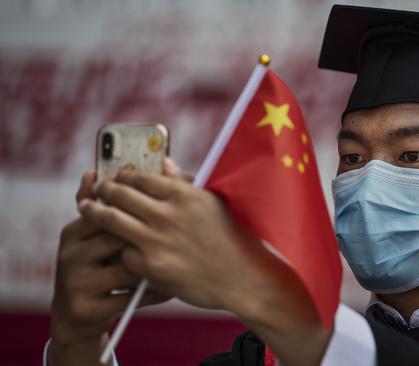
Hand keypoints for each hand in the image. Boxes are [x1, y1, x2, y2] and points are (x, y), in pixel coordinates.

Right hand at [49, 171, 168, 365]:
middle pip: (118, 236)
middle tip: (179, 233)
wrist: (76, 316)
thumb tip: (100, 170)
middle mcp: (70, 255)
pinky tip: (171, 288)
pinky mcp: (88, 308)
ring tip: (181, 260)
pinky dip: (155, 292)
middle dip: (149, 236)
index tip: (165, 210)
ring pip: (128, 267)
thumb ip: (105, 206)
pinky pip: (132, 297)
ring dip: (157, 265)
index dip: (139, 208)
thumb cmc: (98, 267)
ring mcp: (77, 283)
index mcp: (74, 232)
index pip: (109, 210)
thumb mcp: (96, 238)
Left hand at [79, 160, 264, 310]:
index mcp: (184, 194)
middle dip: (104, 189)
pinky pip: (123, 253)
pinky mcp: (152, 266)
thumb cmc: (232, 237)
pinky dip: (120, 249)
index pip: (141, 177)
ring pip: (112, 220)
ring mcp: (158, 240)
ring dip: (94, 212)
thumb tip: (163, 163)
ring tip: (86, 208)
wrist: (243, 277)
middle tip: (97, 190)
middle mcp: (168, 214)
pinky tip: (115, 246)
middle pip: (120, 194)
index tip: (117, 177)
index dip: (124, 176)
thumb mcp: (214, 202)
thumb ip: (185, 182)